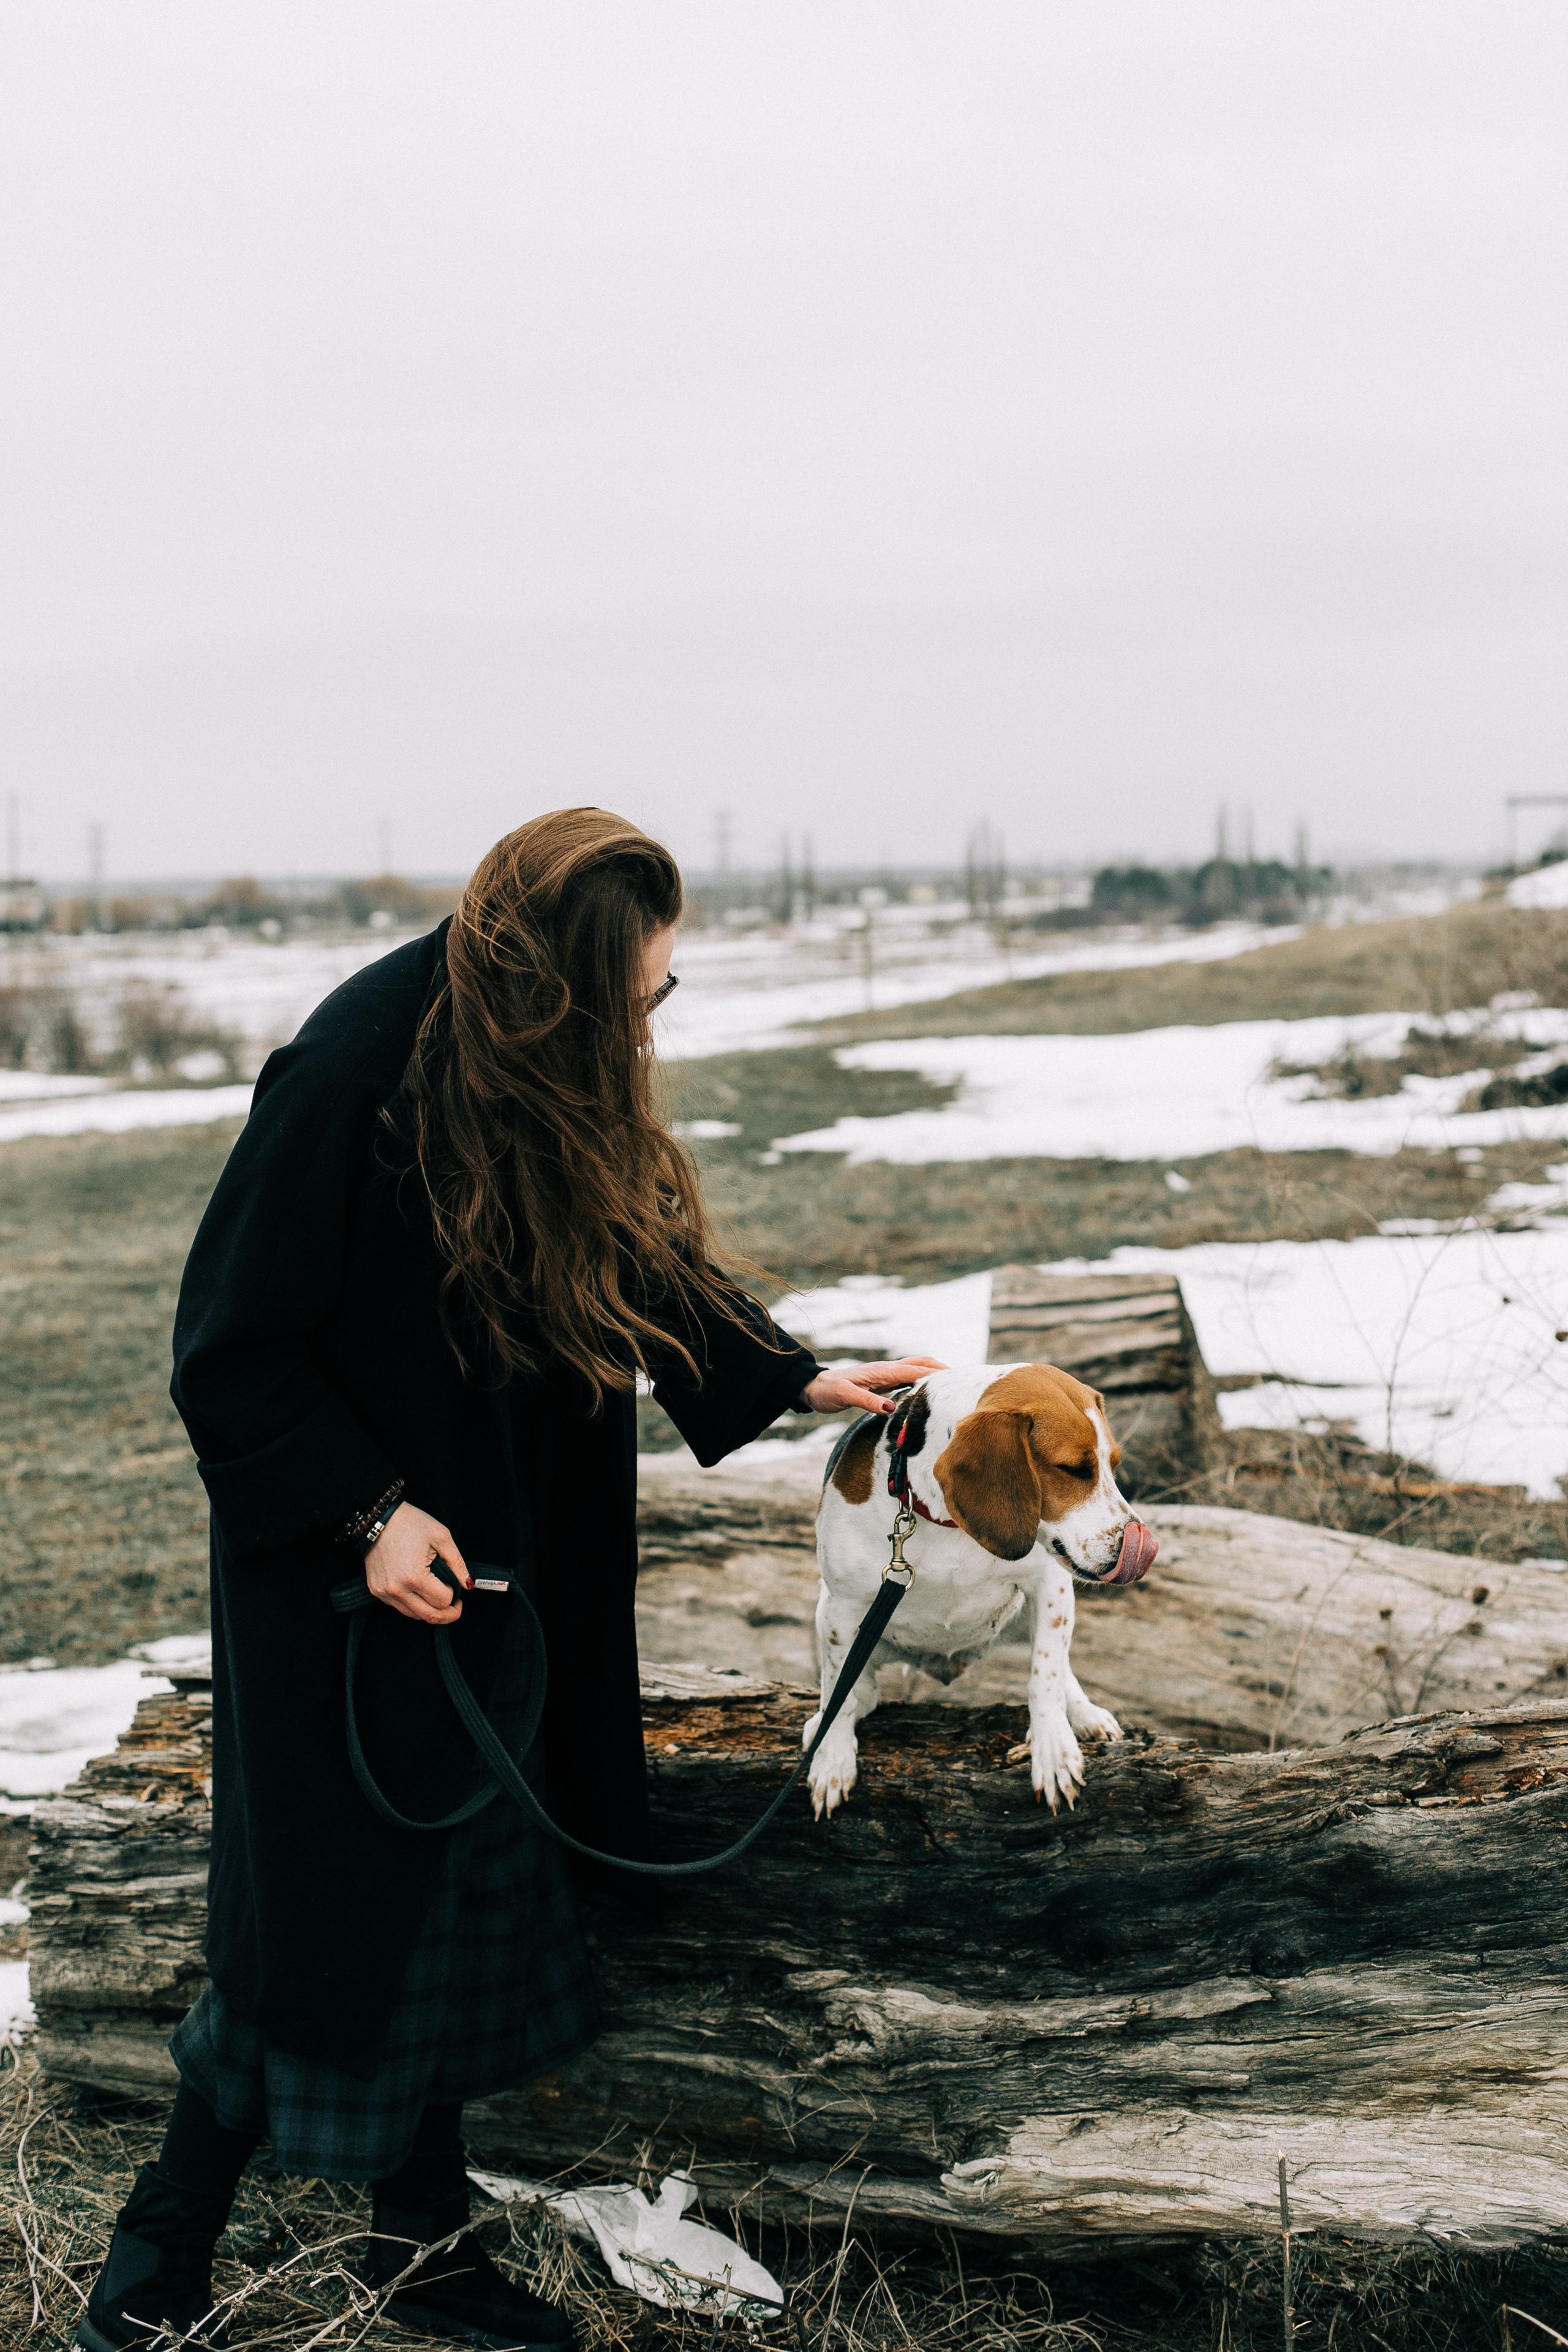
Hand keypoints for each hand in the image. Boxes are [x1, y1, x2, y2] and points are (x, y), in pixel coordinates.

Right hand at [364, 1502, 471, 1623]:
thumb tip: (467, 1584)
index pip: (442, 1601)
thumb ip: (457, 1563)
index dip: (453, 1595)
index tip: (455, 1587)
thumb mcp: (441, 1536)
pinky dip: (414, 1605)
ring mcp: (384, 1592)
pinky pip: (399, 1607)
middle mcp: (397, 1589)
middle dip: (448, 1615)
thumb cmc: (409, 1523)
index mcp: (414, 1576)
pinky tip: (421, 1593)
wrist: (377, 1519)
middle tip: (456, 1606)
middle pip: (429, 1616)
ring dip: (430, 1610)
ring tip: (438, 1598)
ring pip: (414, 1615)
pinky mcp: (376, 1590)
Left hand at [798, 1356, 946, 1417]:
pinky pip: (909, 1377)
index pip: (916, 1370)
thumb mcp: (844, 1397)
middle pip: (922, 1363)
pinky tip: (930, 1391)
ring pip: (917, 1367)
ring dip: (936, 1372)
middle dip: (943, 1369)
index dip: (938, 1375)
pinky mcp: (884, 1381)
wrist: (814, 1387)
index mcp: (882, 1371)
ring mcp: (886, 1374)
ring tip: (954, 1384)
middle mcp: (887, 1369)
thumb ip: (867, 1401)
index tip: (958, 1381)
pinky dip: (924, 1379)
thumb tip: (892, 1408)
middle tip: (964, 1380)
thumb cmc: (827, 1392)